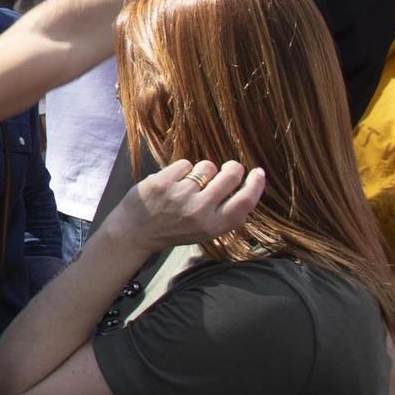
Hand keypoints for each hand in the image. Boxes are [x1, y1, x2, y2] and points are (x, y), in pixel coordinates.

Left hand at [103, 158, 265, 254]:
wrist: (135, 232)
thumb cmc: (174, 229)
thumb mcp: (205, 230)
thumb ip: (223, 212)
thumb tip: (246, 185)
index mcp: (213, 226)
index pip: (244, 202)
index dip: (255, 185)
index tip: (259, 173)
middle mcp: (199, 211)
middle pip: (229, 176)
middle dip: (232, 168)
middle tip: (228, 168)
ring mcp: (180, 195)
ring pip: (206, 166)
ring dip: (201, 170)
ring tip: (190, 182)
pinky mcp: (162, 182)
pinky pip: (184, 163)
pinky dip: (180, 169)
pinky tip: (172, 182)